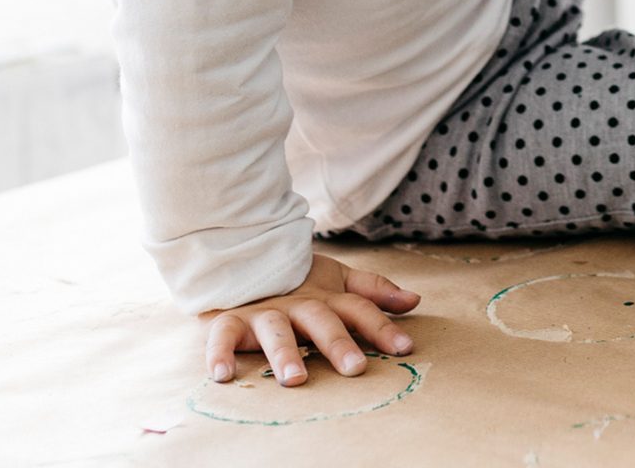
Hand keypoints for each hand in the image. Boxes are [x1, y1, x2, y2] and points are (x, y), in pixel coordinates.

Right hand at [201, 253, 417, 386]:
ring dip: (285, 353)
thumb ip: (373, 291)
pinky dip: (219, 354)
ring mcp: (264, 312)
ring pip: (276, 331)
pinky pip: (223, 336)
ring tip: (295, 378)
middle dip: (339, 343)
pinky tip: (223, 375)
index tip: (405, 348)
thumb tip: (414, 300)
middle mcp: (298, 305)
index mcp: (326, 298)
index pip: (360, 310)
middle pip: (322, 321)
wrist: (241, 257)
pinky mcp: (230, 320)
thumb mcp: (337, 281)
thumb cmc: (296, 281)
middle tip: (355, 368)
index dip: (383, 327)